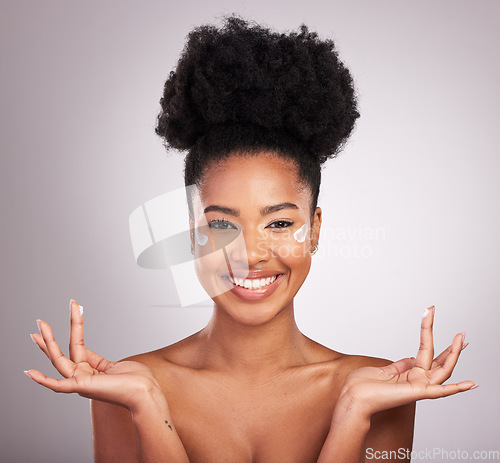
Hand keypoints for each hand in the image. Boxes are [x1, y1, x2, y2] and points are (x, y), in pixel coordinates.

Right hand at [25, 299, 163, 412]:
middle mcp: (82, 377)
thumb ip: (97, 360)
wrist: (145, 392)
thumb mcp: (112, 366)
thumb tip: (85, 351)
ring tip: (40, 326)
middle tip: (40, 321)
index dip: (75, 326)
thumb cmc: (136, 380)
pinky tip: (30, 373)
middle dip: (49, 338)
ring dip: (48, 343)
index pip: (77, 345)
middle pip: (62, 353)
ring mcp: (80, 382)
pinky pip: (58, 385)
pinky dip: (43, 380)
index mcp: (90, 370)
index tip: (74, 309)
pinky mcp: (82, 387)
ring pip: (59, 360)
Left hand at [339, 306, 476, 418]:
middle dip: (452, 347)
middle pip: (440, 361)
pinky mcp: (416, 393)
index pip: (426, 351)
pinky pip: (440, 391)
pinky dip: (456, 388)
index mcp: (409, 373)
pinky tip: (471, 384)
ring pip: (444, 370)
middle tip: (462, 333)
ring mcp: (418, 386)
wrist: (354, 396)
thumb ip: (400, 365)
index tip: (429, 312)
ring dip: (454, 355)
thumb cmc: (363, 385)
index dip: (428, 331)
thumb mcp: (385, 370)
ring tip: (462, 340)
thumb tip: (412, 358)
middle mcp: (417, 380)